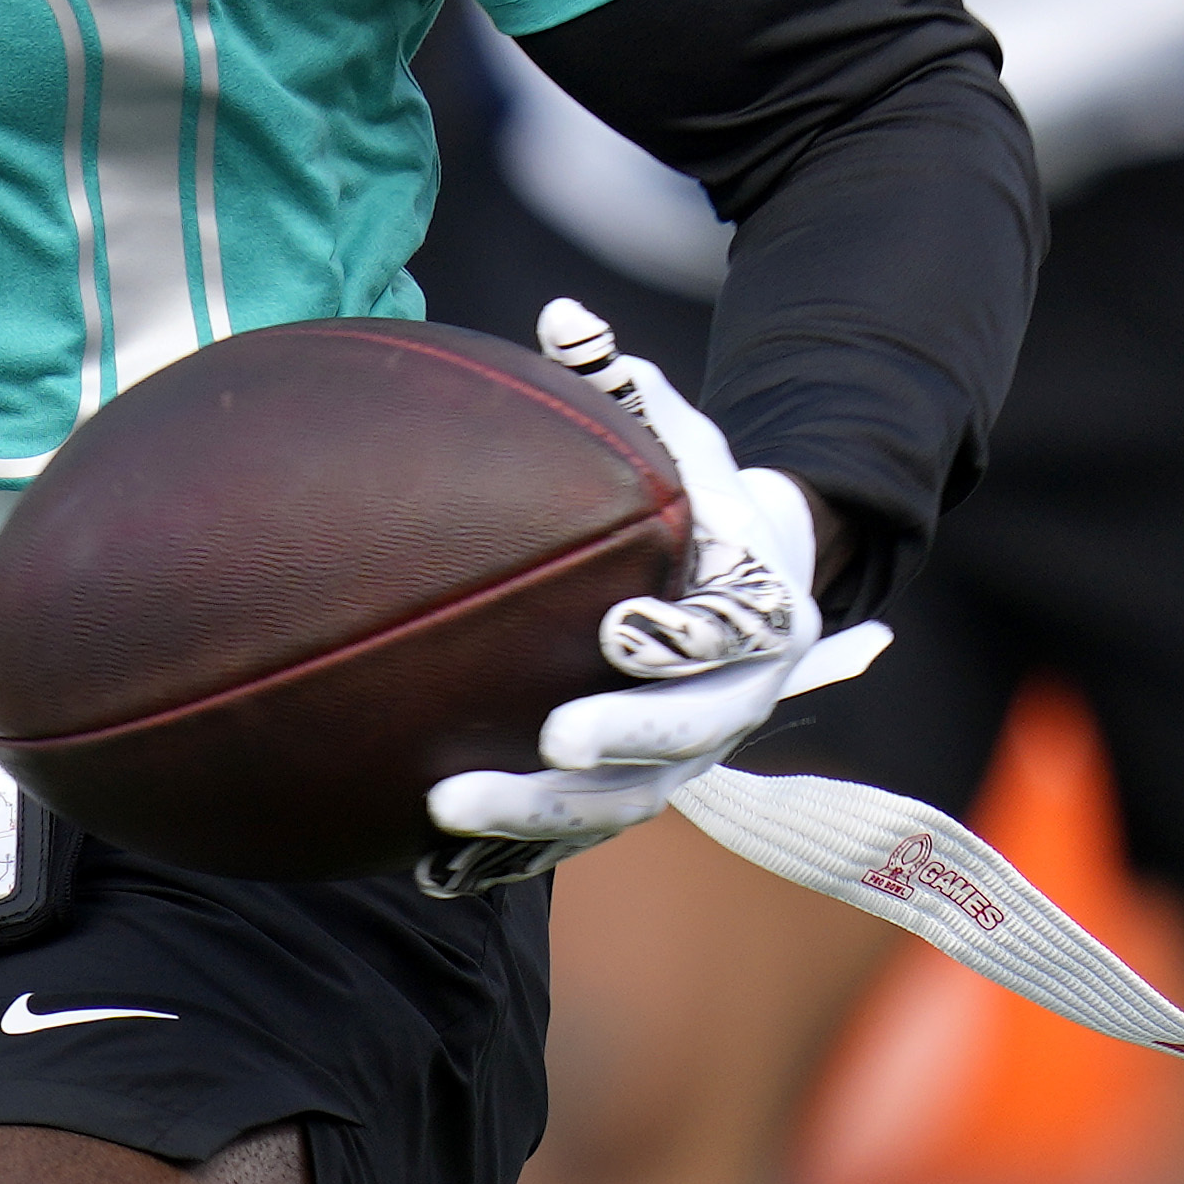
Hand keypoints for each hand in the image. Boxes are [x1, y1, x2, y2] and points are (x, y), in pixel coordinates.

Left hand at [423, 296, 888, 852]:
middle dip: (611, 748)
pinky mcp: (625, 798)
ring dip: (534, 819)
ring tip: (442, 807)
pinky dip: (507, 859)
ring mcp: (677, 767)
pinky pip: (567, 842)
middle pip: (675, 747)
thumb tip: (561, 316)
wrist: (753, 591)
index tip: (619, 633)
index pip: (721, 641)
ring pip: (612, 810)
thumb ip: (627, 390)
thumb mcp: (682, 444)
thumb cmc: (702, 507)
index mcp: (756, 623)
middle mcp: (728, 708)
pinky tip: (426, 868)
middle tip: (546, 740)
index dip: (675, 646)